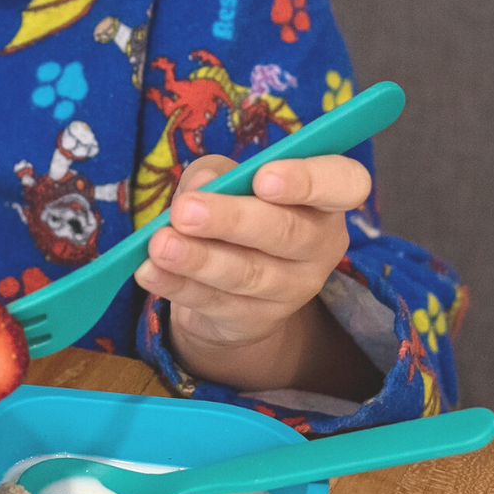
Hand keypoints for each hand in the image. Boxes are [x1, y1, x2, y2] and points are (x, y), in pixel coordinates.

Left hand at [134, 152, 375, 398]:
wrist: (231, 283)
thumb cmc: (238, 208)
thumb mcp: (229, 180)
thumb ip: (217, 173)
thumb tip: (203, 185)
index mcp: (324, 198)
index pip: (344, 184)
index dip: (309, 180)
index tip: (264, 177)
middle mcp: (319, 246)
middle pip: (287, 233)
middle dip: (233, 220)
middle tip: (186, 211)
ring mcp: (292, 290)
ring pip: (248, 274)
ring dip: (200, 259)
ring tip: (160, 244)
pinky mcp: (256, 321)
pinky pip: (215, 303)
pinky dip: (178, 286)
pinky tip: (150, 271)